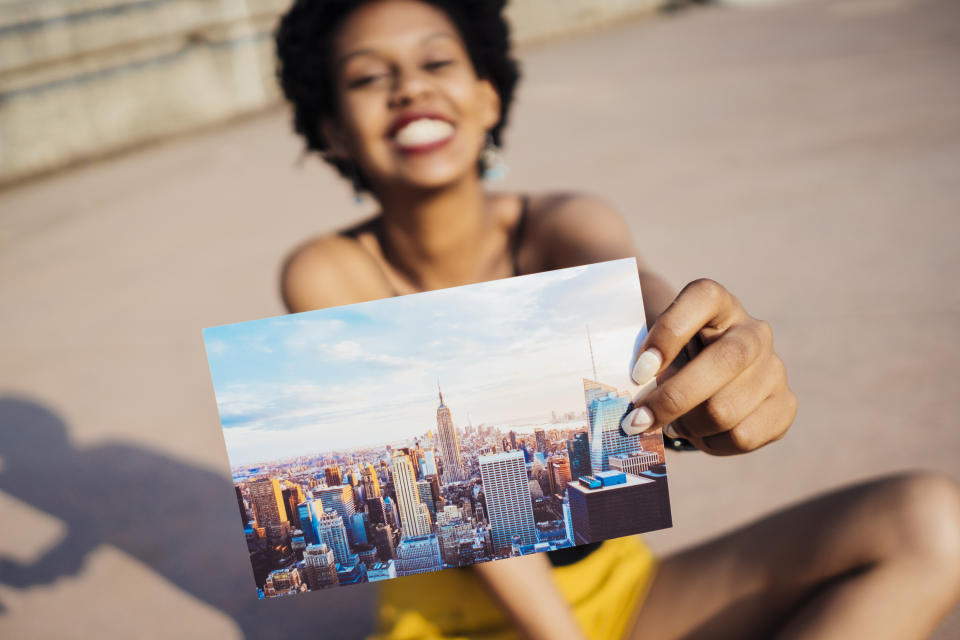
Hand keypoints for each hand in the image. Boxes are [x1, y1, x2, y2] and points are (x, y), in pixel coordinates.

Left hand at [621, 279, 796, 454]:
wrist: (710, 378)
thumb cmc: (672, 358)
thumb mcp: (657, 347)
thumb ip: (644, 363)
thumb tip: (627, 406)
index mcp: (718, 302)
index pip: (702, 298)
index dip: (669, 334)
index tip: (638, 372)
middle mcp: (753, 331)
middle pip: (723, 363)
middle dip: (672, 399)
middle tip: (635, 422)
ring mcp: (775, 368)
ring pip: (725, 410)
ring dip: (688, 426)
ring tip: (673, 423)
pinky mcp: (785, 405)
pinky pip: (742, 437)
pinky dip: (710, 443)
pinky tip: (699, 432)